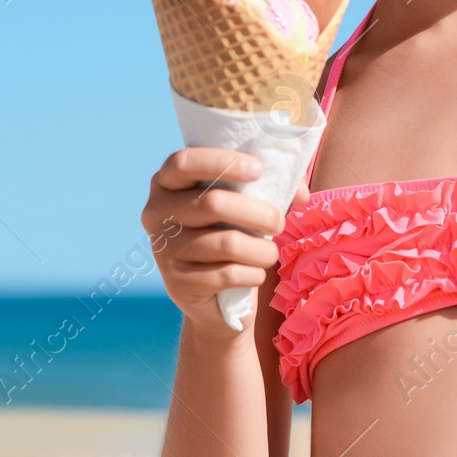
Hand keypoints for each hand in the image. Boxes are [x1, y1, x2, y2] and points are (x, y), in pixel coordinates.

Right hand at [141, 148, 288, 343]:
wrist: (214, 293)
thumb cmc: (232, 229)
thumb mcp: (247, 199)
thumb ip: (275, 182)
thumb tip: (300, 191)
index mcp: (167, 181)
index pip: (184, 162)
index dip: (222, 162)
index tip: (259, 169)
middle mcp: (156, 212)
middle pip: (213, 203)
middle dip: (259, 213)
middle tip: (280, 222)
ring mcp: (162, 249)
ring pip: (225, 243)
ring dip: (261, 249)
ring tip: (272, 253)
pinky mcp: (175, 283)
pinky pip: (225, 274)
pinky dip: (252, 274)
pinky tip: (256, 273)